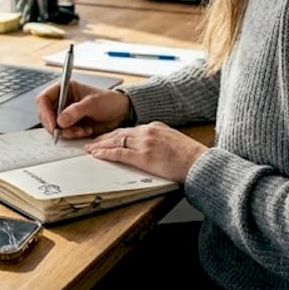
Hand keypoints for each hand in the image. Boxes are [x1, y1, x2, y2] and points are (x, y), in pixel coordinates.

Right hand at [36, 80, 129, 139]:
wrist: (121, 114)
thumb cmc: (108, 101)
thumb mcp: (92, 104)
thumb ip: (75, 111)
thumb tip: (60, 121)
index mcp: (64, 89)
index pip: (44, 99)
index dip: (45, 112)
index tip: (53, 124)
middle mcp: (62, 101)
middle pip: (45, 115)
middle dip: (55, 125)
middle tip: (65, 132)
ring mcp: (65, 114)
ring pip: (54, 127)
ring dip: (67, 132)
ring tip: (82, 130)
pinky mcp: (71, 126)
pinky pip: (64, 134)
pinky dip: (73, 135)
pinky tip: (85, 131)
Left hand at [86, 122, 207, 182]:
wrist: (198, 162)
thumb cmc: (191, 156)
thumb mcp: (173, 141)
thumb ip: (160, 141)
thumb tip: (152, 147)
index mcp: (155, 127)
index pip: (129, 130)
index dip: (115, 134)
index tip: (107, 137)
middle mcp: (147, 131)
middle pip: (119, 133)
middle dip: (104, 138)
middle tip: (92, 142)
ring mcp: (144, 143)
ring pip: (116, 141)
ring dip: (100, 145)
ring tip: (89, 148)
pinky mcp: (143, 156)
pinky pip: (119, 153)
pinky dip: (106, 153)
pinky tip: (97, 154)